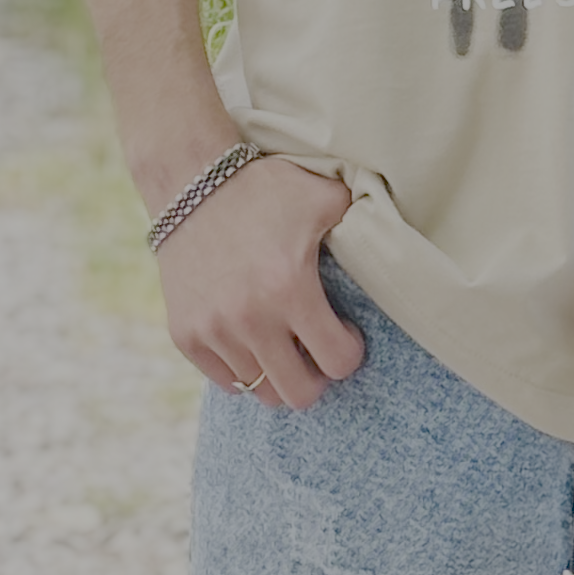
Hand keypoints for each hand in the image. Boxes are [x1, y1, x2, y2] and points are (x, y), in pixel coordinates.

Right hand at [154, 154, 363, 407]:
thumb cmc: (262, 188)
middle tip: (316, 352)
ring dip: (278, 372)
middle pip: (298, 394)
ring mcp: (213, 330)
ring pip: (259, 390)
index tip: (345, 332)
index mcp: (290, 288)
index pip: (338, 362)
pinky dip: (241, 370)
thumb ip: (360, 222)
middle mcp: (250, 318)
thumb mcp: (322, 196)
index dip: (349, 351)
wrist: (188, 180)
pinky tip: (252, 342)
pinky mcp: (184, 333)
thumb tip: (389, 238)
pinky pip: (223, 381)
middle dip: (316, 377)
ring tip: (284, 345)